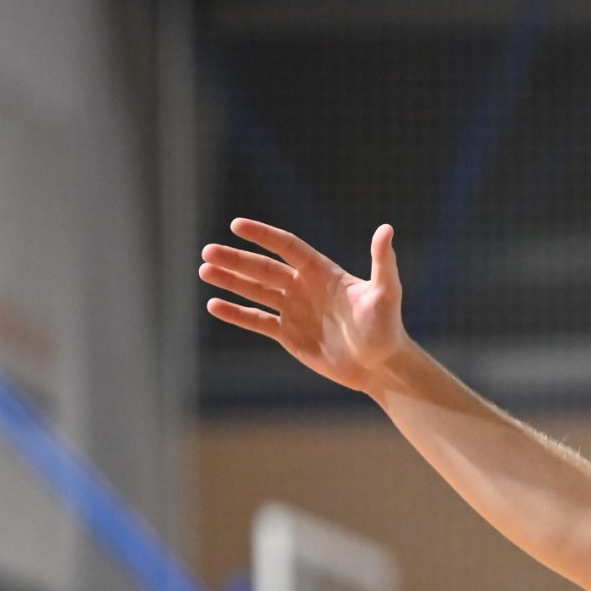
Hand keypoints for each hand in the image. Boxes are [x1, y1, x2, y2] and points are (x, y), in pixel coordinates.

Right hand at [201, 221, 410, 397]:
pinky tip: (214, 305)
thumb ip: (382, 261)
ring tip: (204, 270)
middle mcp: (304, 287)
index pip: (288, 247)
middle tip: (208, 252)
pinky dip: (236, 313)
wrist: (381, 365)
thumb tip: (386, 229)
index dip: (263, 236)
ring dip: (230, 281)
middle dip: (236, 260)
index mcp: (322, 272)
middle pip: (264, 268)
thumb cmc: (387, 327)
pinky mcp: (288, 334)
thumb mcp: (386, 293)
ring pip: (255, 291)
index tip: (238, 225)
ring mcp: (294, 310)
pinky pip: (257, 320)